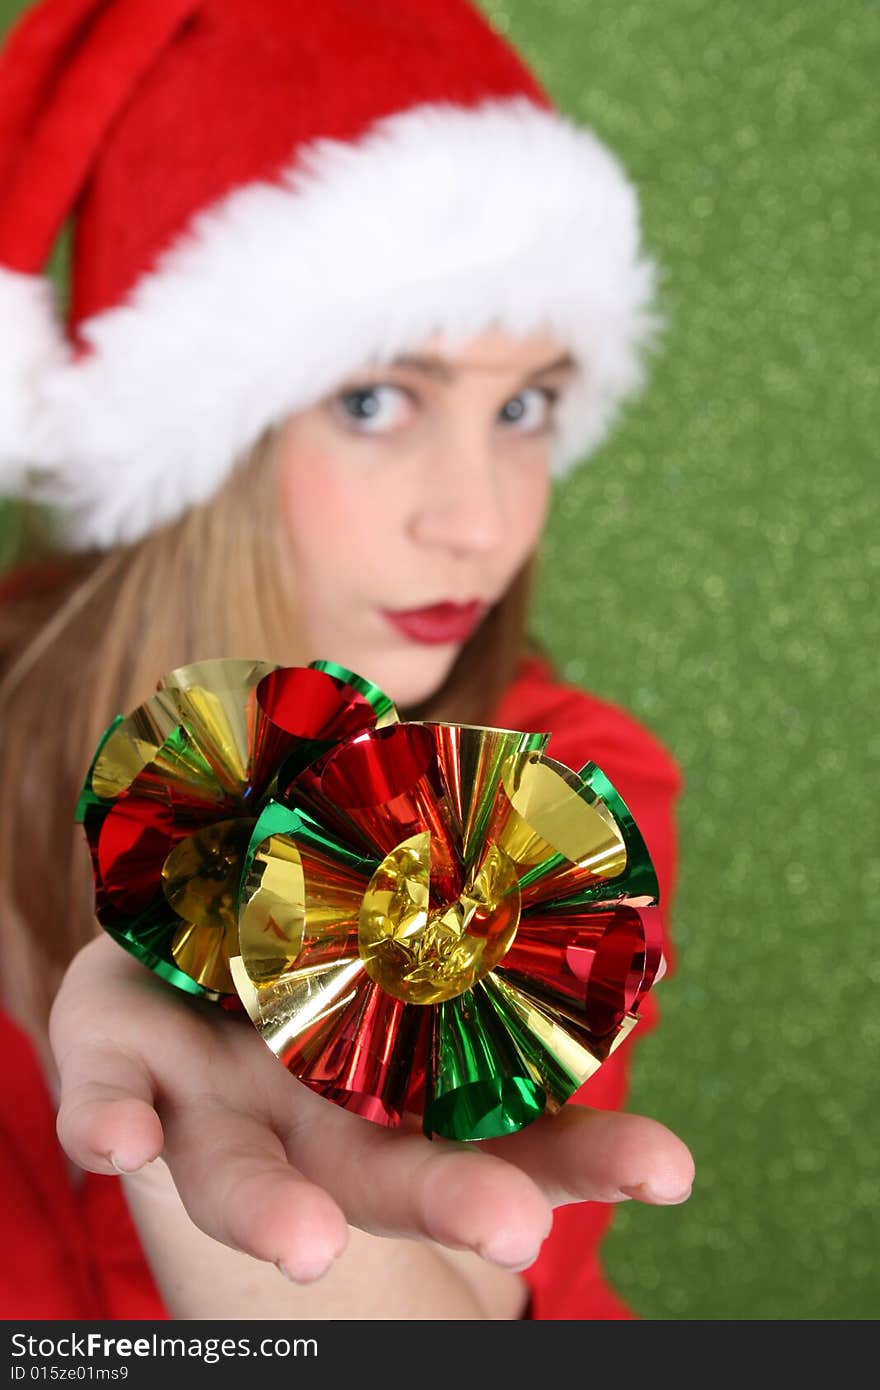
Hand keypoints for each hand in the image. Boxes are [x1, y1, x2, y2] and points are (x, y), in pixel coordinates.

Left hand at [50, 934, 693, 1283]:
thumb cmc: (306, 943)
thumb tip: (589, 848)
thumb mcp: (400, 918)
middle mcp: (308, 1116)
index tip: (671, 1169)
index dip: (584, 1160)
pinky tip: (118, 1146)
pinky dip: (108, 1122)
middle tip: (515, 1230)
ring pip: (238, 1171)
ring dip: (270, 1209)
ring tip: (304, 1247)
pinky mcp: (118, 1058)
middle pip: (379, 1175)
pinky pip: (106, 1095)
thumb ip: (469, 895)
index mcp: (392, 1097)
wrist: (166, 941)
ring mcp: (210, 1098)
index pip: (502, 1140)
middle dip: (446, 1201)